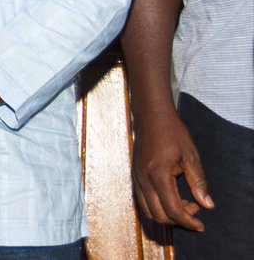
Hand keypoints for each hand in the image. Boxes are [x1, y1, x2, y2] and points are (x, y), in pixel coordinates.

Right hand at [131, 110, 212, 230]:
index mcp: (158, 175)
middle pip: (158, 215)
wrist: (151, 116)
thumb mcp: (191, 156)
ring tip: (183, 203)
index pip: (173, 210)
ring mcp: (136, 178)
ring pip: (147, 211)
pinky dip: (156, 207)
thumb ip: (199, 182)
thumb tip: (207, 205)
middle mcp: (143, 180)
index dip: (188, 221)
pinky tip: (169, 198)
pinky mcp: (134, 176)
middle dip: (178, 220)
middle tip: (194, 208)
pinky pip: (142, 201)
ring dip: (166, 215)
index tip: (200, 225)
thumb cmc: (172, 133)